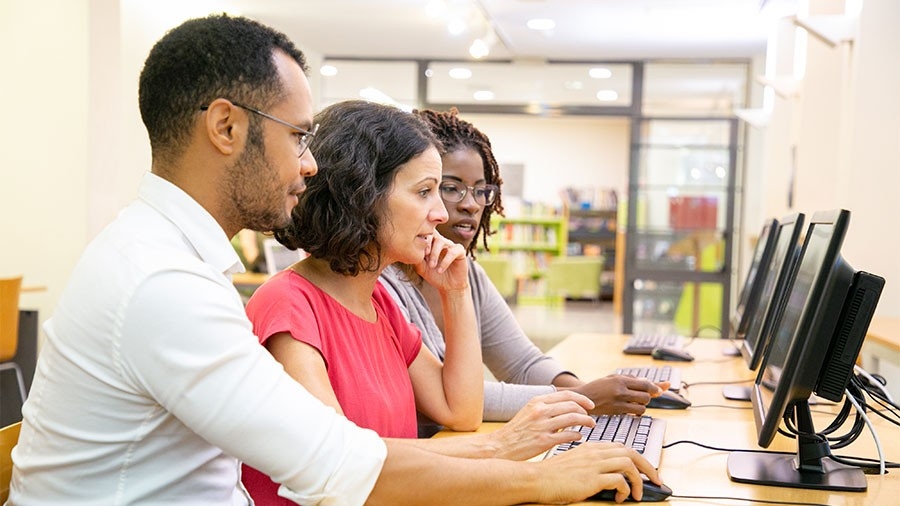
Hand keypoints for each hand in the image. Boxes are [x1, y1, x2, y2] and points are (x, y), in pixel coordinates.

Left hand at [414, 230, 468, 292]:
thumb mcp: (422, 268)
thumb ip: (416, 259)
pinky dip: (445, 261)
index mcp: (431, 243)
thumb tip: (408, 251)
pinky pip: (452, 251)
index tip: (416, 250)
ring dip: (435, 254)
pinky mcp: (460, 251)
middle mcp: (441, 241)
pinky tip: (440, 270)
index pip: (425, 233)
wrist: (448, 287)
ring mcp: (451, 245)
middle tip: (424, 257)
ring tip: (432, 266)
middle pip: (433, 234)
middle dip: (427, 245)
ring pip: (441, 241)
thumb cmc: (434, 276)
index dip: (420, 239)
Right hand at [487, 390, 595, 460]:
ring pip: (573, 419)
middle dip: (586, 411)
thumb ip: (544, 407)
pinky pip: (568, 435)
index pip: (566, 395)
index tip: (590, 405)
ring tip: (590, 426)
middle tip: (591, 417)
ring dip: (586, 422)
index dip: (582, 399)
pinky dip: (577, 435)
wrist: (500, 446)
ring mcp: (542, 426)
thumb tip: (565, 406)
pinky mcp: (544, 441)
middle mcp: (540, 411)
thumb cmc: (515, 432)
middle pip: (572, 405)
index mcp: (537, 402)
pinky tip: (579, 437)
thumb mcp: (528, 412)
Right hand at [534, 442, 661, 503]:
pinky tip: (620, 498)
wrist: (537, 478)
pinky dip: (625, 489)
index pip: (621, 447)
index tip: (643, 470)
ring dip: (639, 480)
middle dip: (648, 466)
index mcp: (591, 447)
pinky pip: (619, 480)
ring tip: (638, 493)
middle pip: (631, 452)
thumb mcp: (574, 462)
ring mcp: (594, 464)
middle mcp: (595, 452)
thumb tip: (608, 475)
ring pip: (629, 464)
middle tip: (656, 479)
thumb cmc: (552, 474)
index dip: (636, 458)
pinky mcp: (592, 478)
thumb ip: (591, 463)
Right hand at [569, 375, 667, 415]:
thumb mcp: (614, 378)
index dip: (656, 387)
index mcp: (620, 380)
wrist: (582, 398)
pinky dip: (636, 412)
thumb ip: (632, 380)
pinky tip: (631, 408)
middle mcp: (620, 391)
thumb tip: (652, 384)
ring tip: (635, 402)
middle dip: (648, 396)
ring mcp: (618, 403)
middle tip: (642, 396)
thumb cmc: (599, 386)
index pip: (645, 384)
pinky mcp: (617, 412)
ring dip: (642, 405)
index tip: (660, 390)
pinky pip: (634, 414)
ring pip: (642, 407)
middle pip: (646, 396)